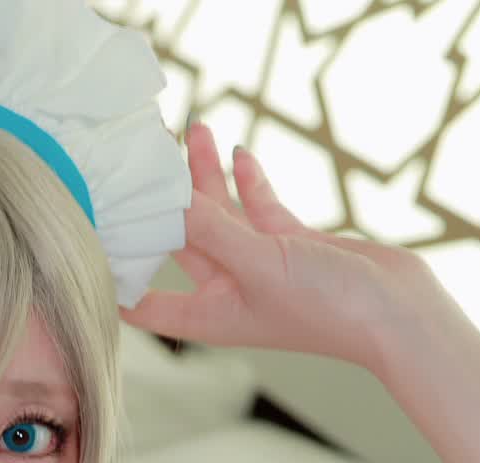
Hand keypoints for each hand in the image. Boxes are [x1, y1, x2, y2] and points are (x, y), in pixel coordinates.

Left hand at [120, 121, 429, 373]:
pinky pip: (255, 209)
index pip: (145, 303)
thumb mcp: (258, 263)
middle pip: (176, 244)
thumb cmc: (324, 307)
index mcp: (208, 315)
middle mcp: (225, 293)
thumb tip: (170, 200)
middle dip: (159, 204)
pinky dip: (245, 182)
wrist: (391, 312)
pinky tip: (234, 153)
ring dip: (204, 179)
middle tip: (141, 160)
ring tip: (192, 131)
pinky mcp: (286, 246)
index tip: (87, 245)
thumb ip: (212, 229)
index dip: (114, 279)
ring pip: (217, 217)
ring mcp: (256, 267)